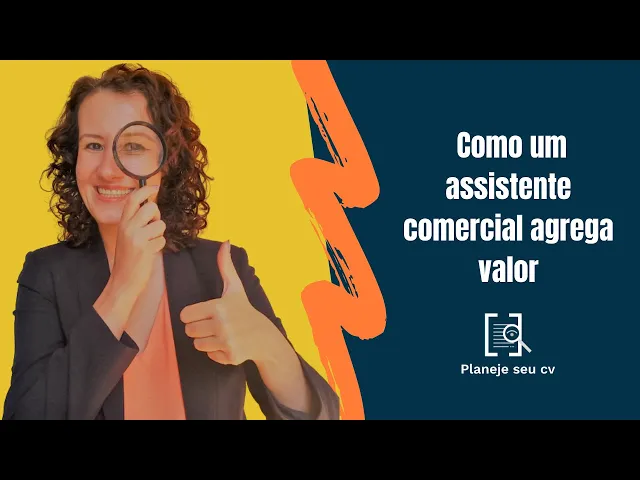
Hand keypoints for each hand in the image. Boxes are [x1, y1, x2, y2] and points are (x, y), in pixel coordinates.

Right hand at [109, 185, 165, 302]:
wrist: (123, 280)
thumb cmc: (128, 258)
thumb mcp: (127, 236)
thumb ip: (136, 221)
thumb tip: (151, 206)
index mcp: (122, 223)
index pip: (133, 199)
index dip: (145, 190)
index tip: (155, 187)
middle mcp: (128, 228)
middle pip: (151, 207)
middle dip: (157, 216)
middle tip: (152, 227)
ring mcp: (136, 238)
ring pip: (160, 224)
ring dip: (159, 234)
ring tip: (149, 243)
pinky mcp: (145, 248)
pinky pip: (162, 239)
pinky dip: (159, 246)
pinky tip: (149, 253)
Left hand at [180, 241, 279, 365]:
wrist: (264, 336)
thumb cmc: (244, 310)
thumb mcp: (235, 288)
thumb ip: (225, 266)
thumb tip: (225, 242)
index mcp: (218, 306)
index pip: (185, 315)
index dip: (193, 315)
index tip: (205, 314)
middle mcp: (222, 324)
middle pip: (189, 331)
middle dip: (199, 328)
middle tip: (214, 325)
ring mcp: (226, 342)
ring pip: (197, 344)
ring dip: (206, 341)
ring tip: (221, 334)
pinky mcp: (230, 356)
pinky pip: (209, 355)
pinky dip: (216, 352)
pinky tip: (228, 344)